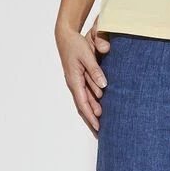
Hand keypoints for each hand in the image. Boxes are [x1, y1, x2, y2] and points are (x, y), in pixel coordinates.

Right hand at [55, 16, 108, 136]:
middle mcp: (74, 84)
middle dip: (92, 121)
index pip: (83, 103)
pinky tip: (98, 111)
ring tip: (101, 127)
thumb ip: (95, 71)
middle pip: (83, 107)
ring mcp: (76, 83)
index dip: (91, 116)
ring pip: (85, 103)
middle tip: (101, 134)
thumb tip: (104, 86)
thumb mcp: (86, 56)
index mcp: (74, 80)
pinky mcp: (79, 79)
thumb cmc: (75, 45)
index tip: (98, 127)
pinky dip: (92, 105)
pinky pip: (86, 95)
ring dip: (92, 115)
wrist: (65, 36)